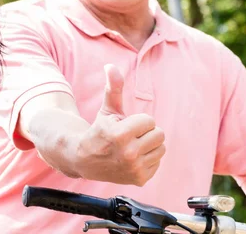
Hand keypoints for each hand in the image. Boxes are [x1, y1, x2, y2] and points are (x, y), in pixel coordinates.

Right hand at [74, 64, 165, 185]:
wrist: (84, 159)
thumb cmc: (99, 131)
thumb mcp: (107, 109)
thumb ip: (113, 88)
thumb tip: (110, 66)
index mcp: (120, 134)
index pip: (149, 121)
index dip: (137, 121)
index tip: (124, 127)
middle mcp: (128, 153)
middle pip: (159, 134)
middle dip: (146, 132)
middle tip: (130, 137)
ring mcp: (134, 168)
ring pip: (161, 148)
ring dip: (149, 145)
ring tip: (132, 147)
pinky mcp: (139, 179)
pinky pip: (158, 162)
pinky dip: (148, 159)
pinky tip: (133, 159)